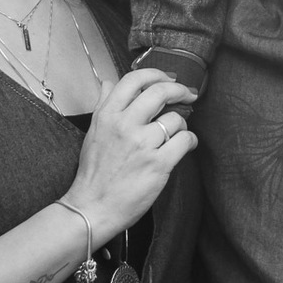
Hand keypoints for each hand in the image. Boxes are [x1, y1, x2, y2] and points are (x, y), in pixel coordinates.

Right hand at [65, 67, 197, 239]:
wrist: (92, 208)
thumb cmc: (94, 173)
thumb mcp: (93, 132)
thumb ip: (103, 104)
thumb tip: (109, 83)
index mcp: (107, 115)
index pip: (134, 80)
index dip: (156, 74)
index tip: (168, 78)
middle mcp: (125, 125)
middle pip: (160, 92)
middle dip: (180, 89)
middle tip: (188, 93)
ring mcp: (142, 144)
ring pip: (176, 118)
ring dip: (182, 124)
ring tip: (177, 132)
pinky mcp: (158, 164)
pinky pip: (185, 140)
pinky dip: (190, 141)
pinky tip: (186, 145)